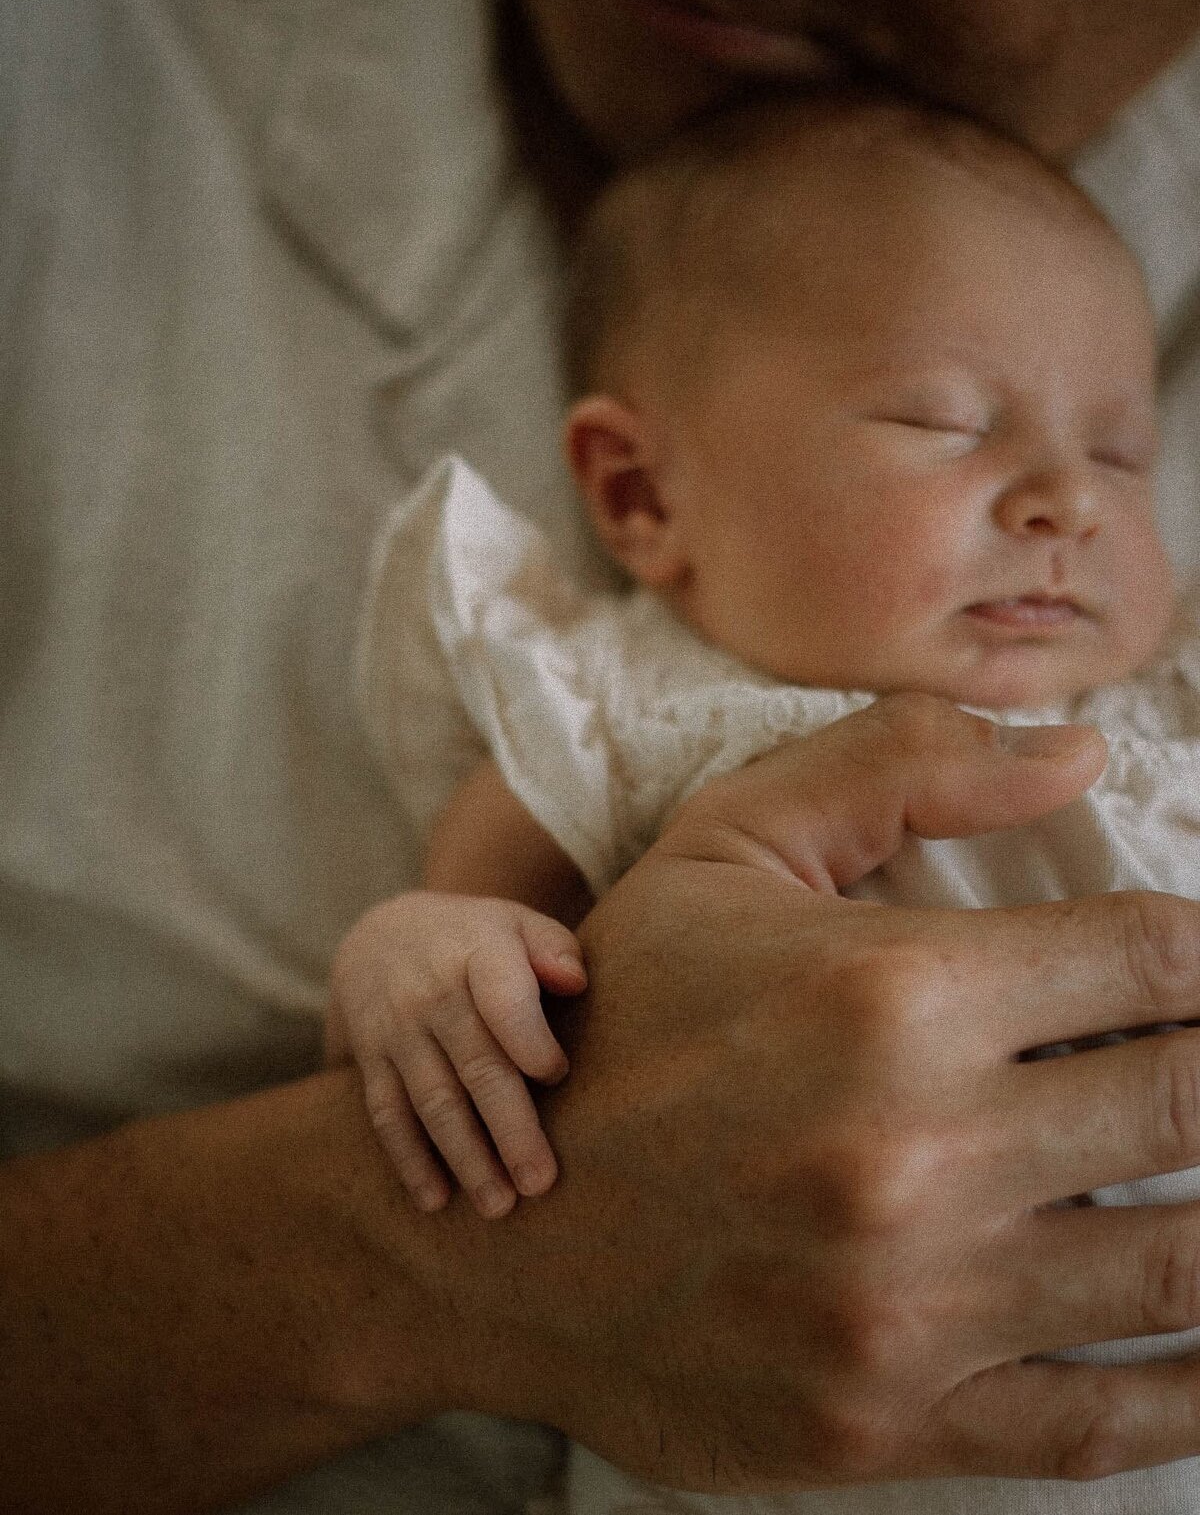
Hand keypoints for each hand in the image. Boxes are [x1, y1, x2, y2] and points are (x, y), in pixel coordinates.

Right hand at [325, 892, 585, 1216]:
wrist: (382, 935)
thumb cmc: (475, 940)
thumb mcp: (515, 923)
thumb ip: (553, 947)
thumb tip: (576, 981)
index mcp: (477, 952)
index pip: (502, 1000)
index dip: (529, 1040)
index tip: (558, 1076)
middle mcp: (432, 993)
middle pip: (474, 1065)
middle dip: (509, 1128)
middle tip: (540, 1182)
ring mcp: (396, 1030)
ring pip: (432, 1100)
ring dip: (466, 1157)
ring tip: (499, 1205)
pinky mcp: (370, 1061)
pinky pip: (387, 1114)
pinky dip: (410, 1160)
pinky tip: (436, 1199)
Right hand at [421, 694, 1199, 1488]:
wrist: (489, 1233)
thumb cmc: (614, 1022)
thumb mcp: (724, 852)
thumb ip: (898, 767)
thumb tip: (1077, 752)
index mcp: (887, 994)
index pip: (1155, 956)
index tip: (1197, 967)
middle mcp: (914, 1153)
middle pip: (1191, 1100)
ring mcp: (909, 1306)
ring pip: (1181, 1264)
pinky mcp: (891, 1421)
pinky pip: (1106, 1423)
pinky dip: (1194, 1391)